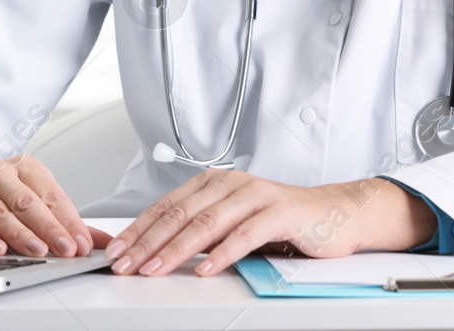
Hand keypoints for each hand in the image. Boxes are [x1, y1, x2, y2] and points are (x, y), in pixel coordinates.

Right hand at [0, 155, 117, 257]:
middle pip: (29, 202)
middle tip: (67, 249)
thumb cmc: (10, 185)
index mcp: (28, 169)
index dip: (69, 221)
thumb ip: (69, 220)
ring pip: (2, 212)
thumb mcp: (40, 193)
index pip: (53, 196)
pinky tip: (1, 250)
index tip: (82, 243)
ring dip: (22, 234)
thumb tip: (102, 242)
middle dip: (50, 228)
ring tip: (39, 251)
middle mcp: (5, 175)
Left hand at [105, 171, 435, 275]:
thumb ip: (203, 230)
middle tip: (126, 263)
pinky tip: (205, 269)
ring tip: (156, 268)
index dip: (139, 229)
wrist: (335, 213)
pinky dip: (222, 254)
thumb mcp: (234, 221)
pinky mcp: (280, 212)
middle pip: (180, 214)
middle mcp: (230, 183)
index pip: (167, 206)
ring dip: (177, 249)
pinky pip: (245, 234)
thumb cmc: (282, 220)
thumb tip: (158, 249)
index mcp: (213, 182)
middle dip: (148, 241)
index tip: (118, 251)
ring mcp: (255, 195)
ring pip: (207, 222)